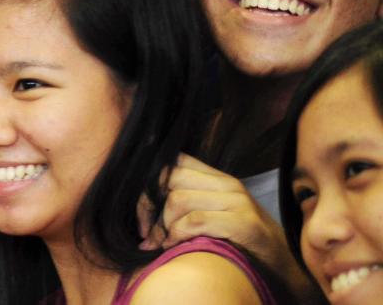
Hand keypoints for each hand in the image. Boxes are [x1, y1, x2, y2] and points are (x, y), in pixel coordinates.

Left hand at [141, 154, 320, 302]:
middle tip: (147, 233)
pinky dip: (178, 235)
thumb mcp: (216, 215)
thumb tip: (144, 211)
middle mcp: (228, 184)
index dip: (148, 184)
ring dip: (163, 226)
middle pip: (168, 179)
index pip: (173, 161)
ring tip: (164, 243)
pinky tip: (177, 247)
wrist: (287, 269)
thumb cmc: (243, 244)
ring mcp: (238, 202)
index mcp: (218, 178)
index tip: (142, 212)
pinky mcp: (244, 223)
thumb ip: (188, 204)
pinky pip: (195, 221)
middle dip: (148, 207)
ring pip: (177, 199)